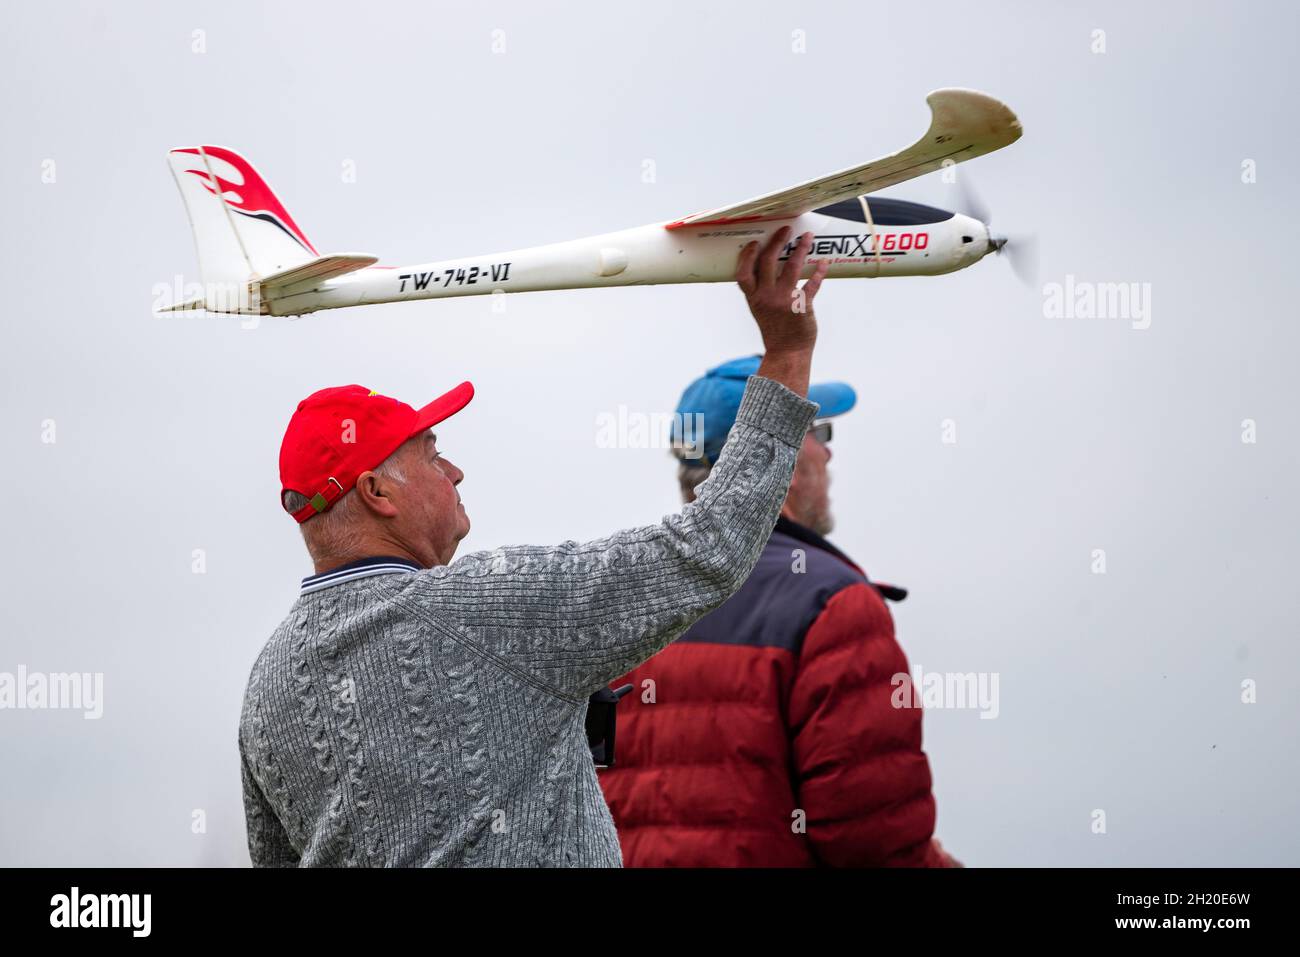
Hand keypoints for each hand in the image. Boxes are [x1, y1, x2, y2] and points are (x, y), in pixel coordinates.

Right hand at [736, 226, 828, 396]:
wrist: (787, 353)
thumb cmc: (775, 330)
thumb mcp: (760, 310)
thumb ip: (761, 291)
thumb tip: (765, 267)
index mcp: (754, 299)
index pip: (744, 273)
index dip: (748, 255)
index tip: (755, 242)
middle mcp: (766, 298)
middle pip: (767, 262)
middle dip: (777, 242)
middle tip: (786, 230)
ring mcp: (784, 301)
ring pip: (792, 267)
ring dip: (801, 249)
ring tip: (808, 237)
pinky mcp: (802, 307)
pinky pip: (812, 285)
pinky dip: (818, 272)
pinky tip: (823, 263)